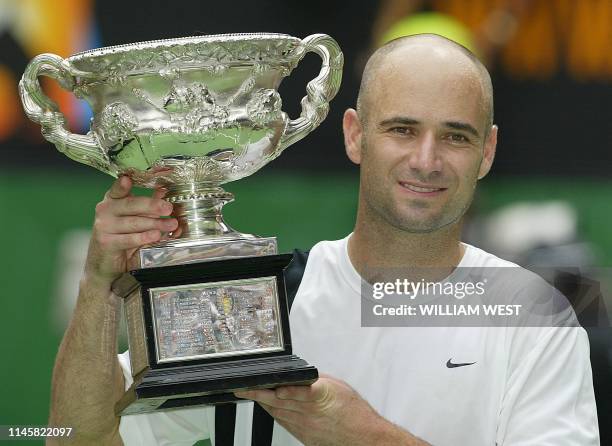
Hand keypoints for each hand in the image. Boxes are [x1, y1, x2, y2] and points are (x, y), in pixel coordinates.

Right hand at [84, 176, 177, 285]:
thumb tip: (163, 191)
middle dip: (152, 205)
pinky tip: (156, 235)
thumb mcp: (135, 218)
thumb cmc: (121, 237)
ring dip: (155, 223)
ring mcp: (104, 227)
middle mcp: (105, 210)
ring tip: (171, 224)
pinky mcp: (107, 243)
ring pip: (134, 222)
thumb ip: (148, 206)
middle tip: (168, 208)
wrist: (104, 264)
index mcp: (112, 200)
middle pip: (131, 204)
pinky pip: (129, 239)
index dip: (123, 184)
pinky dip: (144, 237)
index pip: (118, 189)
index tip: (128, 179)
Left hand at [235, 375, 419, 445]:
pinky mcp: (304, 437)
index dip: (278, 388)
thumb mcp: (338, 386)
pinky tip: (267, 407)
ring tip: (249, 393)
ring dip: (262, 403)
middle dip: (258, 394)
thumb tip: (302, 375)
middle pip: (279, 402)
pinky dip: (275, 414)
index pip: (295, 391)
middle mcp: (310, 413)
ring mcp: (305, 427)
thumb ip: (317, 380)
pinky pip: (284, 423)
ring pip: (278, 413)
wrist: (365, 438)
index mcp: (320, 397)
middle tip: (242, 388)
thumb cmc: (355, 413)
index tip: (264, 383)